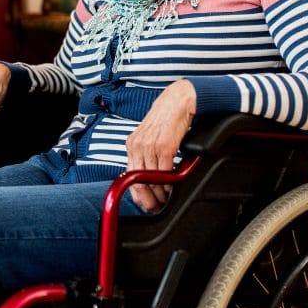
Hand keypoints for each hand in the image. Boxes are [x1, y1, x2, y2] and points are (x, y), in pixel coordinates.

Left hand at [124, 80, 196, 212]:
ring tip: (166, 198)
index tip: (145, 204)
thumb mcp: (150, 137)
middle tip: (156, 207)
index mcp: (132, 144)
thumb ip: (146, 154)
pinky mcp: (164, 145)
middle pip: (138, 180)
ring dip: (160, 192)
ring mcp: (149, 145)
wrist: (178, 100)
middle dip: (148, 198)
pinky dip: (169, 182)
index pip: (128, 176)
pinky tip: (173, 185)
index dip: (137, 194)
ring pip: (152, 178)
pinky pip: (165, 171)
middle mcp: (137, 145)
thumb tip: (149, 176)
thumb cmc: (166, 119)